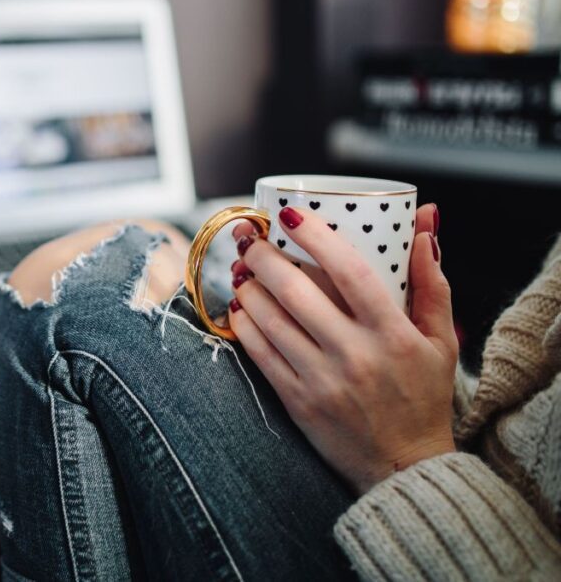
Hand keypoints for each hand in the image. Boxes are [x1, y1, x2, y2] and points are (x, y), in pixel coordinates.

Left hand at [229, 203, 457, 492]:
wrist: (403, 466)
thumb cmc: (422, 396)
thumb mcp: (440, 340)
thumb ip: (431, 282)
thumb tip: (423, 224)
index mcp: (393, 334)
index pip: (349, 271)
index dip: (315, 237)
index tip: (288, 214)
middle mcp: (356, 355)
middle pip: (297, 292)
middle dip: (264, 257)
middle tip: (249, 238)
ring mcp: (322, 380)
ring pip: (271, 320)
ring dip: (249, 287)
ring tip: (242, 269)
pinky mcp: (298, 402)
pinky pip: (260, 354)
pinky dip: (245, 325)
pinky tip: (240, 307)